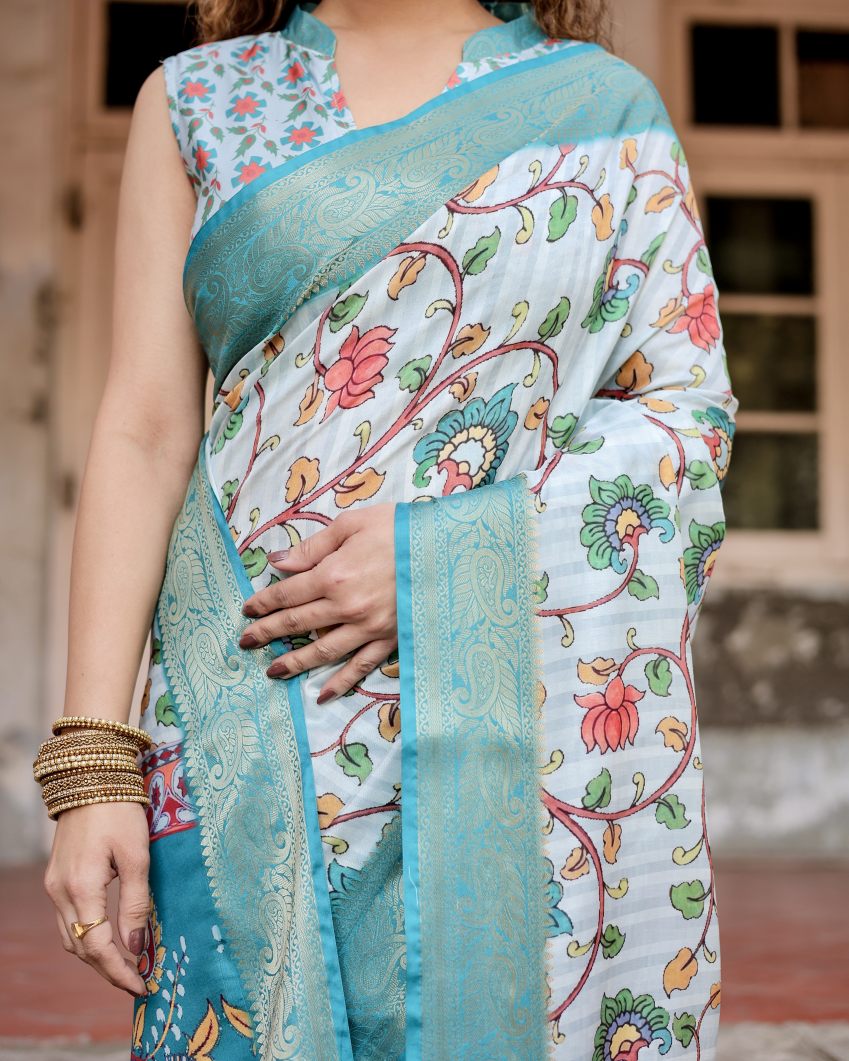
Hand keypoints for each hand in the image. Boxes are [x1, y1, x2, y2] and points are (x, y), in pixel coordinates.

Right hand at [43, 801, 149, 996]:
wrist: (91, 778)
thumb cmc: (120, 812)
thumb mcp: (138, 857)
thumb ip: (135, 903)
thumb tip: (136, 946)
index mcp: (82, 888)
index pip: (96, 947)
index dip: (118, 971)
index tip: (141, 985)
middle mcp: (61, 892)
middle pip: (79, 948)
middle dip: (107, 969)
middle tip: (137, 979)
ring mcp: (54, 886)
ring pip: (70, 937)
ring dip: (95, 955)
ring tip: (126, 963)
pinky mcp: (56, 878)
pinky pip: (67, 919)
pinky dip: (85, 935)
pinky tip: (107, 936)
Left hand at [240, 504, 397, 701]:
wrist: (447, 547)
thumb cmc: (399, 529)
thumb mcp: (352, 525)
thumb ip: (313, 548)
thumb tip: (278, 563)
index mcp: (333, 576)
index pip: (287, 594)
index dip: (264, 603)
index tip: (247, 611)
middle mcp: (346, 607)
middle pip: (298, 624)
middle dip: (268, 633)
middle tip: (246, 642)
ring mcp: (368, 628)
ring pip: (323, 652)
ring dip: (295, 663)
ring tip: (273, 671)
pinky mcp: (390, 639)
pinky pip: (361, 665)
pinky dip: (341, 682)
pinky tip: (324, 693)